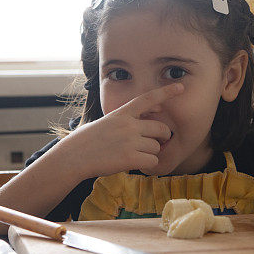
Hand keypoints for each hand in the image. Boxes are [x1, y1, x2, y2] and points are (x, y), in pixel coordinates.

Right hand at [58, 83, 182, 179]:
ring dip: (150, 153)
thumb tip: (149, 121)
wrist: (74, 156)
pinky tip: (135, 164)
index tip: (180, 87)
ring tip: (134, 155)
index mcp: (122, 113)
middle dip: (162, 137)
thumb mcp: (106, 122)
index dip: (166, 92)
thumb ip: (126, 120)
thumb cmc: (87, 140)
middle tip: (156, 142)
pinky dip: (147, 165)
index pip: (147, 99)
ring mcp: (130, 141)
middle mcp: (129, 125)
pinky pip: (152, 161)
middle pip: (161, 129)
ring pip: (156, 147)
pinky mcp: (130, 158)